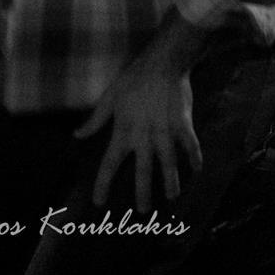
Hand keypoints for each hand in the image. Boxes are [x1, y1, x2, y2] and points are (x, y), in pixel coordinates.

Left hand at [74, 50, 201, 214]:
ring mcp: (166, 131)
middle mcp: (144, 136)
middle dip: (143, 193)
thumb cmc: (134, 78)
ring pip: (169, 163)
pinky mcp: (183, 123)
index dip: (103, 184)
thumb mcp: (109, 97)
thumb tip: (77, 135)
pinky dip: (195, 157)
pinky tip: (198, 169)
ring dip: (171, 182)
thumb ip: (95, 120)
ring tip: (172, 197)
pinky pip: (190, 144)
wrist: (164, 62)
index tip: (100, 201)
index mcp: (123, 131)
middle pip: (144, 171)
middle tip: (143, 211)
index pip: (110, 164)